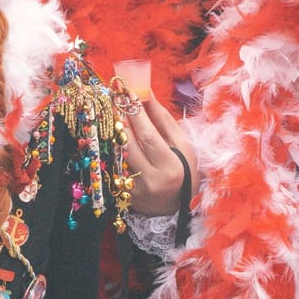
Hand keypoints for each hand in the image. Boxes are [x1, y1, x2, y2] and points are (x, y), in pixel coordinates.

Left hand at [125, 92, 195, 216]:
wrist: (179, 206)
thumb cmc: (185, 170)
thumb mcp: (182, 144)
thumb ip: (163, 120)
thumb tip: (147, 94)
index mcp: (170, 167)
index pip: (148, 136)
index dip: (136, 113)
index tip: (128, 92)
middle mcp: (151, 180)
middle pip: (127, 144)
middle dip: (120, 118)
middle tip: (115, 98)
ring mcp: (135, 190)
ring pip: (117, 154)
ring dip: (114, 131)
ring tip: (114, 113)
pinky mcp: (125, 195)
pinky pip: (115, 166)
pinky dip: (114, 148)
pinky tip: (115, 136)